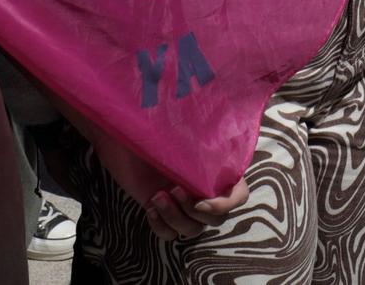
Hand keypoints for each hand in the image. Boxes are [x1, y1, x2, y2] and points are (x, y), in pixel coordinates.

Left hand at [86, 126, 246, 241]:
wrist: (126, 138)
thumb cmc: (157, 130)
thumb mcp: (185, 135)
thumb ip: (206, 147)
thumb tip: (221, 148)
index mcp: (218, 171)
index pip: (238, 196)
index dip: (225, 205)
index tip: (201, 201)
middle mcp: (205, 190)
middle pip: (215, 219)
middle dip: (193, 210)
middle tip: (174, 189)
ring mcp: (184, 204)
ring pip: (192, 230)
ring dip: (175, 217)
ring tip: (157, 197)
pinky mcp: (165, 213)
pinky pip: (171, 234)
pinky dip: (161, 226)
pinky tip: (150, 208)